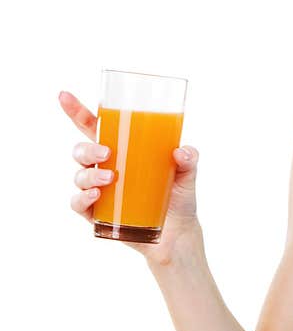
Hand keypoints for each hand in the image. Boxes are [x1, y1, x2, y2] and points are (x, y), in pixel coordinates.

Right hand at [59, 90, 202, 265]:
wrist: (179, 234)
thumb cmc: (180, 198)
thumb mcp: (188, 174)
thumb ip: (189, 159)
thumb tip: (181, 151)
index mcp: (123, 151)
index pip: (94, 128)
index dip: (77, 112)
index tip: (64, 95)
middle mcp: (106, 168)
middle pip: (81, 150)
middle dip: (87, 149)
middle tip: (107, 153)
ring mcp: (99, 191)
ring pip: (79, 176)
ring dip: (89, 174)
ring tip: (110, 178)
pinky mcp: (97, 215)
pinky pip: (78, 204)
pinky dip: (82, 198)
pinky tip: (96, 195)